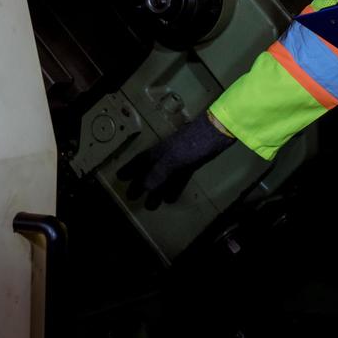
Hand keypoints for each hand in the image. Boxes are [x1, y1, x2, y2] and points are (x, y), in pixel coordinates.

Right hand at [115, 114, 234, 209]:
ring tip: (151, 205)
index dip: (130, 170)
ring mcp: (179, 159)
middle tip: (132, 197)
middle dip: (141, 184)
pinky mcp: (192, 163)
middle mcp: (165, 155)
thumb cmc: (192, 144)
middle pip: (150, 171)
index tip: (120, 178)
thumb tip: (143, 188)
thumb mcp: (172, 160)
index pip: (139, 162)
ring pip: (164, 176)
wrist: (217, 132)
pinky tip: (171, 198)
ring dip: (157, 189)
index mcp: (157, 152)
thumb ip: (158, 174)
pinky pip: (178, 177)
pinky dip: (173, 187)